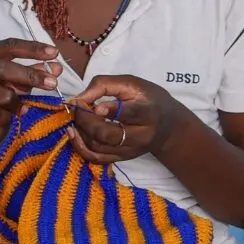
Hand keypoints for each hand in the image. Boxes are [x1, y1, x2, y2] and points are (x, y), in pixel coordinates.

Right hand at [0, 38, 62, 144]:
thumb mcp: (16, 83)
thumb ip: (32, 73)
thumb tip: (55, 69)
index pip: (8, 46)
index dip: (32, 49)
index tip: (54, 53)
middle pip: (2, 68)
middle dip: (30, 75)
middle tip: (53, 83)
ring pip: (2, 94)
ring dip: (18, 102)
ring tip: (22, 108)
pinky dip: (9, 117)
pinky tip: (9, 118)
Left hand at [66, 74, 187, 164]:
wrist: (168, 126)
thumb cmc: (148, 99)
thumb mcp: (132, 83)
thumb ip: (104, 85)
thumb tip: (79, 98)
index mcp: (148, 112)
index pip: (130, 113)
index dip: (112, 110)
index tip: (96, 107)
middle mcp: (141, 136)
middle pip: (109, 134)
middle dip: (87, 121)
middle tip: (77, 108)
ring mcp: (131, 151)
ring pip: (99, 147)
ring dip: (81, 133)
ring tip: (75, 119)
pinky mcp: (122, 159)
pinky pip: (97, 158)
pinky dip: (81, 147)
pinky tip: (74, 134)